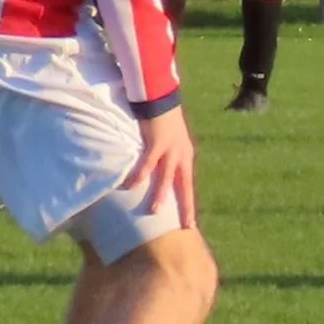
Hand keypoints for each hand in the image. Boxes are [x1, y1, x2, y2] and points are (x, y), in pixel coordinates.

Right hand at [120, 106, 198, 227]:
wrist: (162, 97)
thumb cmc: (163, 120)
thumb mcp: (171, 141)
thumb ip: (168, 158)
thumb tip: (160, 175)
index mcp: (185, 157)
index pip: (188, 185)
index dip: (189, 204)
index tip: (190, 223)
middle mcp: (182, 155)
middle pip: (185, 185)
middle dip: (186, 206)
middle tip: (187, 226)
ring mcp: (171, 149)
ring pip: (166, 177)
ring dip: (160, 194)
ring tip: (155, 212)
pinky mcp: (157, 142)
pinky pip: (148, 162)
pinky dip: (141, 174)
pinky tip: (133, 186)